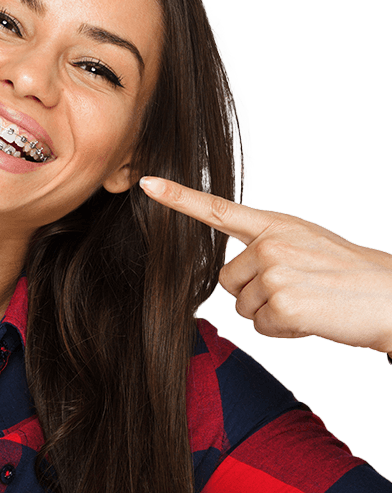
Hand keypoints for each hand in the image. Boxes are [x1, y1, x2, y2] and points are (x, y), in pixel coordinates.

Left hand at [140, 176, 391, 355]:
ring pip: (242, 307)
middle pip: (226, 280)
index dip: (178, 197)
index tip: (147, 183)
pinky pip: (261, 326)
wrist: (389, 296)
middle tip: (296, 288)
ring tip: (307, 300)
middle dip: (254, 293)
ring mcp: (275, 273)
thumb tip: (230, 275)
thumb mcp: (302, 242)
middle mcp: (269, 244)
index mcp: (273, 225)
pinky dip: (283, 330)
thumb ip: (263, 246)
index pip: (216, 209)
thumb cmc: (343, 271)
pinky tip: (310, 318)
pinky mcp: (283, 304)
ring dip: (270, 313)